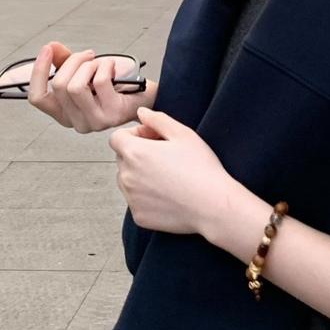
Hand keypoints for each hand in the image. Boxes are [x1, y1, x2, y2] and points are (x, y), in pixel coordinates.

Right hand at [27, 43, 154, 134]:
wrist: (144, 97)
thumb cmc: (114, 87)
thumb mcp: (85, 74)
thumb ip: (64, 62)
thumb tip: (50, 47)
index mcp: (64, 114)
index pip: (37, 98)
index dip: (38, 72)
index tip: (47, 50)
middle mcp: (77, 122)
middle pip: (59, 86)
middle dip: (72, 61)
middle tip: (87, 55)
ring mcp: (94, 122)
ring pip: (76, 86)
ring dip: (89, 65)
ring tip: (100, 63)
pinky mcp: (112, 116)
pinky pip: (100, 82)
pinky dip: (106, 66)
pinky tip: (113, 67)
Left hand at [109, 107, 238, 235]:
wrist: (213, 206)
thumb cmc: (201, 168)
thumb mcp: (183, 134)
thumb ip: (157, 119)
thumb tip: (141, 113)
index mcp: (134, 153)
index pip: (116, 138)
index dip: (134, 135)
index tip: (153, 139)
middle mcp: (126, 176)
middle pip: (122, 159)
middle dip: (137, 154)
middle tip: (164, 157)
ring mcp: (131, 198)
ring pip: (127, 181)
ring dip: (140, 175)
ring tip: (168, 177)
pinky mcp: (138, 216)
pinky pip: (136, 201)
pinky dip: (147, 197)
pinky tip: (169, 195)